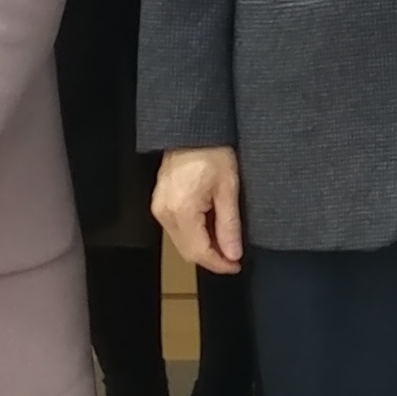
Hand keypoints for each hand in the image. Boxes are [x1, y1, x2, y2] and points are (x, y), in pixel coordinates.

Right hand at [152, 147, 247, 275]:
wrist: (193, 130)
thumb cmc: (212, 152)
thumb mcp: (228, 188)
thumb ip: (229, 224)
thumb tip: (233, 253)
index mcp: (181, 210)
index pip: (199, 251)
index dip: (219, 263)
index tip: (236, 265)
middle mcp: (165, 213)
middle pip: (188, 251)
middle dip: (212, 258)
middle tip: (234, 256)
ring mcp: (159, 208)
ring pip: (182, 242)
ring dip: (204, 247)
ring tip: (226, 240)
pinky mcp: (160, 203)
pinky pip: (177, 229)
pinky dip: (195, 234)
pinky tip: (211, 227)